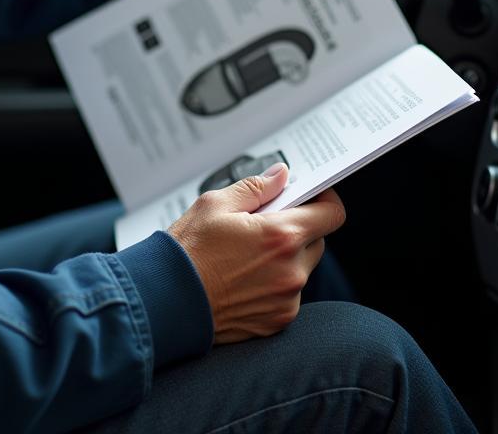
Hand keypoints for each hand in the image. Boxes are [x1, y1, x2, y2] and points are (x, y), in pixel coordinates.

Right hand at [168, 164, 345, 342]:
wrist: (166, 302)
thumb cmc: (187, 252)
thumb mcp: (215, 204)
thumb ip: (256, 187)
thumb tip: (280, 176)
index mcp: (281, 237)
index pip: (331, 214)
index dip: (324, 200)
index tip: (312, 195)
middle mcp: (291, 271)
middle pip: (317, 241)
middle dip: (298, 229)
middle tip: (265, 224)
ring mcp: (286, 300)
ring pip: (301, 269)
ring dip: (286, 258)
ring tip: (247, 255)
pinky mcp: (277, 322)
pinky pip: (288, 294)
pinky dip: (274, 284)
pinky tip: (244, 278)